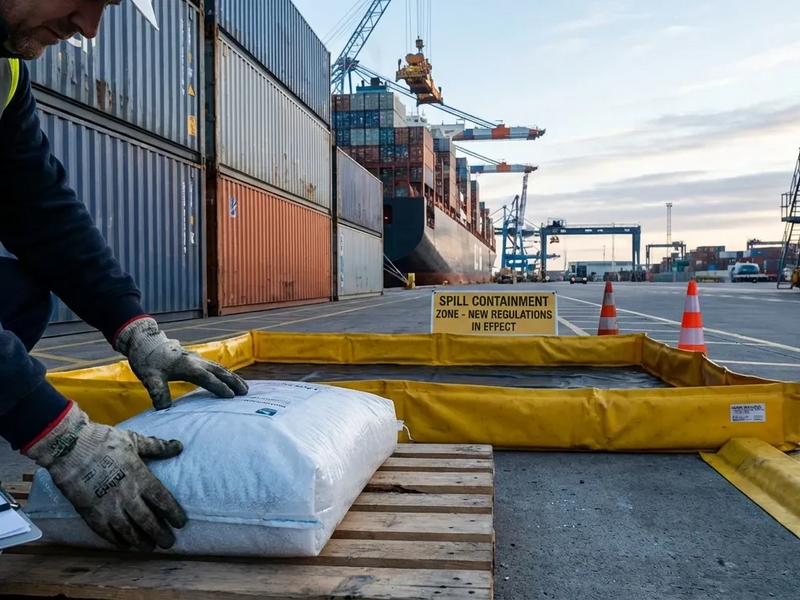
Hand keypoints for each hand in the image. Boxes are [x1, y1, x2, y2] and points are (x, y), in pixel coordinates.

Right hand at [25, 402, 186, 551]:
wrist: (70, 448)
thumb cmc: (105, 442)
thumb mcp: (135, 441)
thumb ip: (157, 447)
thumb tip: (179, 446)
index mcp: (140, 478)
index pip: (163, 501)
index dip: (173, 514)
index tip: (181, 523)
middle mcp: (127, 496)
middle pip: (148, 521)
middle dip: (160, 534)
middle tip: (168, 543)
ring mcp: (108, 507)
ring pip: (129, 531)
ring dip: (141, 541)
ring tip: (149, 547)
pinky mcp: (91, 514)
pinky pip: (107, 533)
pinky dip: (117, 541)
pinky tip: (124, 545)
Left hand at [115, 317, 248, 409]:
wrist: (146, 342)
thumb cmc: (148, 360)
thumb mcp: (149, 377)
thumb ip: (157, 391)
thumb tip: (163, 408)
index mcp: (188, 366)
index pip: (207, 378)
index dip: (219, 387)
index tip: (230, 397)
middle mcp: (196, 361)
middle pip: (220, 371)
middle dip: (233, 382)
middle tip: (245, 392)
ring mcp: (197, 359)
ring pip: (220, 368)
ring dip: (233, 377)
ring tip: (244, 387)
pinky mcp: (196, 359)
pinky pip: (216, 366)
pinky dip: (226, 373)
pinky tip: (229, 379)